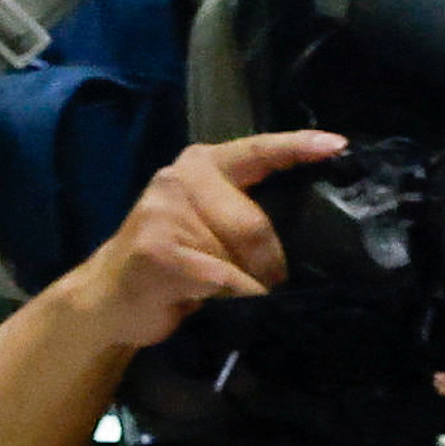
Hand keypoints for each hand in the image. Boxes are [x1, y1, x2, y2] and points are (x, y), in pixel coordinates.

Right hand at [66, 132, 348, 350]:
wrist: (107, 297)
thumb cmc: (174, 262)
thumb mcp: (209, 226)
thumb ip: (244, 214)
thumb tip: (310, 230)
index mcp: (201, 165)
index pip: (257, 151)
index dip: (298, 147)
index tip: (337, 145)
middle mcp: (180, 179)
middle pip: (254, 222)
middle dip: (270, 263)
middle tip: (265, 284)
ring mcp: (163, 213)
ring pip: (239, 254)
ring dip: (248, 284)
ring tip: (228, 291)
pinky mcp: (157, 250)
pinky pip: (221, 277)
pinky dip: (232, 295)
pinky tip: (215, 300)